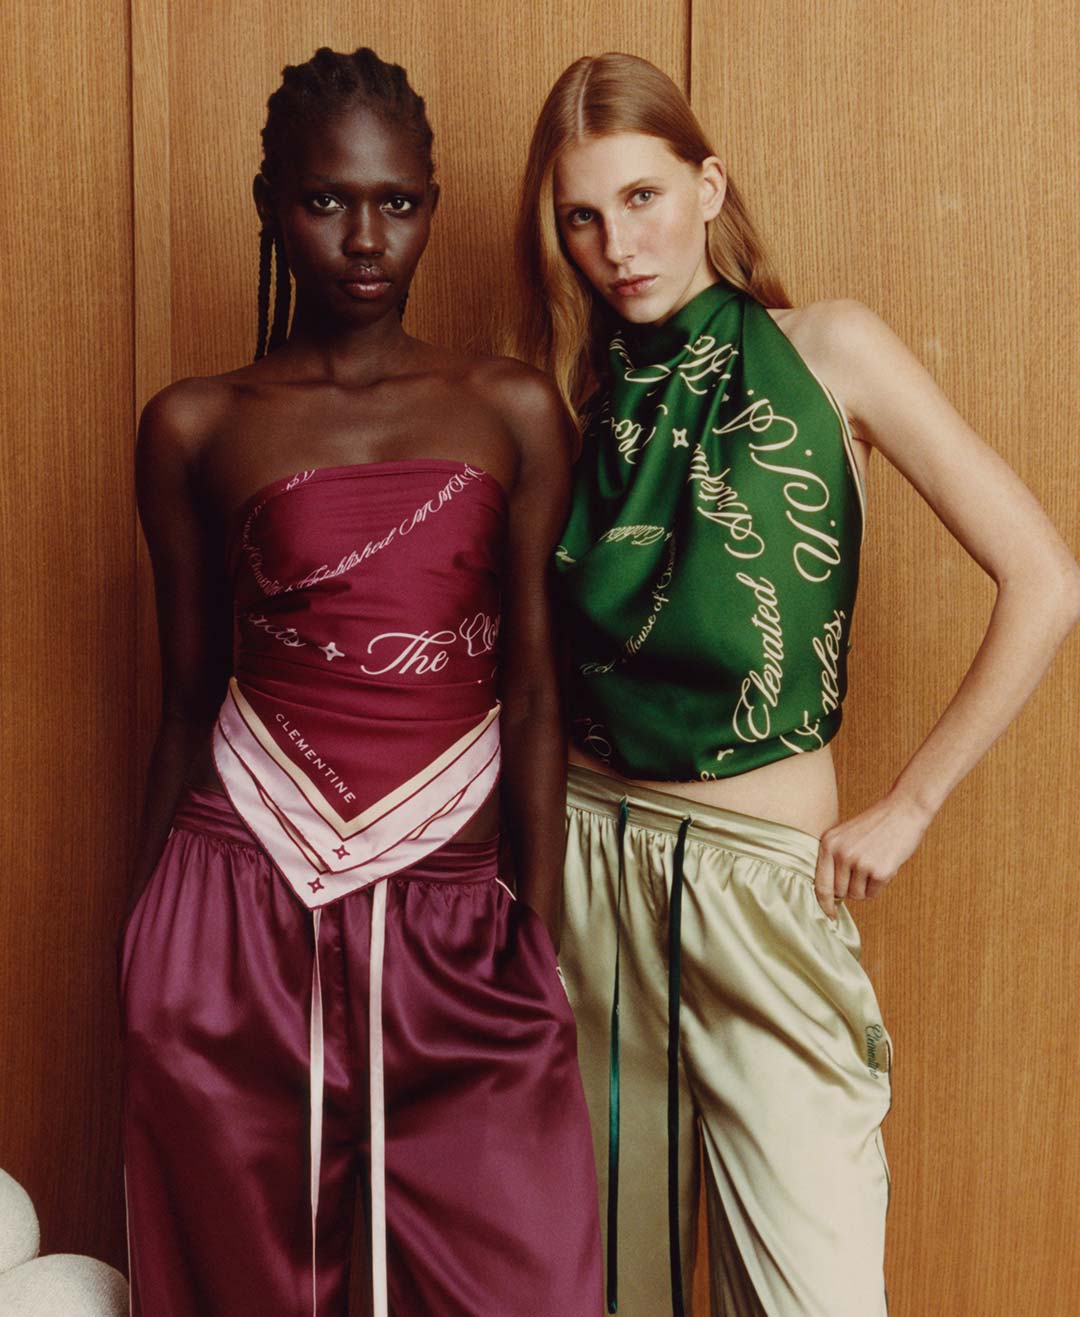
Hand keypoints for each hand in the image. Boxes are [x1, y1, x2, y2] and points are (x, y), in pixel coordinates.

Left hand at [814, 791, 932, 918]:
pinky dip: (879, 885)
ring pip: (857, 895)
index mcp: (828, 844)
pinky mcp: (879, 871)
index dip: (823, 904)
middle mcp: (841, 854)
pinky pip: (874, 893)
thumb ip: (833, 859)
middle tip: (863, 872)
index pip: (820, 884)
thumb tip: (829, 896)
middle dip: (851, 889)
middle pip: (840, 892)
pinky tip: (885, 864)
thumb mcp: (844, 836)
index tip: (828, 915)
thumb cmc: (874, 826)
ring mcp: (860, 862)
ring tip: (874, 864)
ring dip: (866, 887)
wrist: (903, 811)